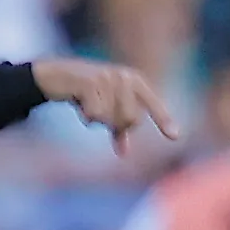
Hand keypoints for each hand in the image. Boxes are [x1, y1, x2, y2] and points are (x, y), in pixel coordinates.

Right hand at [33, 57, 179, 151]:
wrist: (54, 75)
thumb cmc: (84, 93)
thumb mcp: (105, 108)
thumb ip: (117, 128)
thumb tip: (124, 154)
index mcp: (134, 81)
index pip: (153, 105)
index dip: (164, 120)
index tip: (175, 137)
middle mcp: (125, 77)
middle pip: (132, 120)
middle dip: (115, 125)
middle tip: (98, 115)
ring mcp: (108, 78)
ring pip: (112, 119)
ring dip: (97, 120)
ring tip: (86, 105)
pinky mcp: (91, 82)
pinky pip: (96, 115)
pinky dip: (85, 115)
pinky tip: (78, 102)